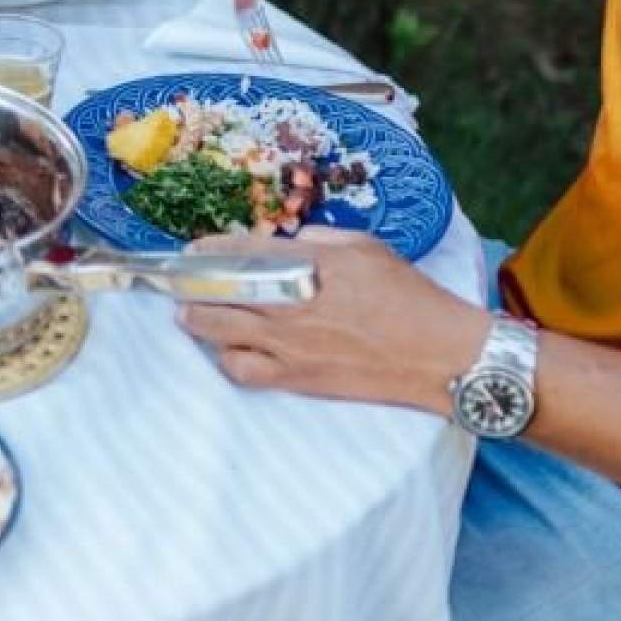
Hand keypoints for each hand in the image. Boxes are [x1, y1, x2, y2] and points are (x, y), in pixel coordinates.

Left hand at [172, 227, 489, 413]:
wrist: (440, 356)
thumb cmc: (411, 297)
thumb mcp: (367, 248)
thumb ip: (321, 241)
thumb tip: (291, 242)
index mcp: (310, 266)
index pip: (241, 252)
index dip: (210, 249)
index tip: (195, 247)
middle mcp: (291, 305)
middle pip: (217, 292)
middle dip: (190, 284)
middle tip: (181, 280)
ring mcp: (290, 346)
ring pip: (218, 332)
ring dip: (197, 320)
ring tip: (190, 313)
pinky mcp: (296, 379)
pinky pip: (242, 371)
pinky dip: (227, 359)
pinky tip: (228, 350)